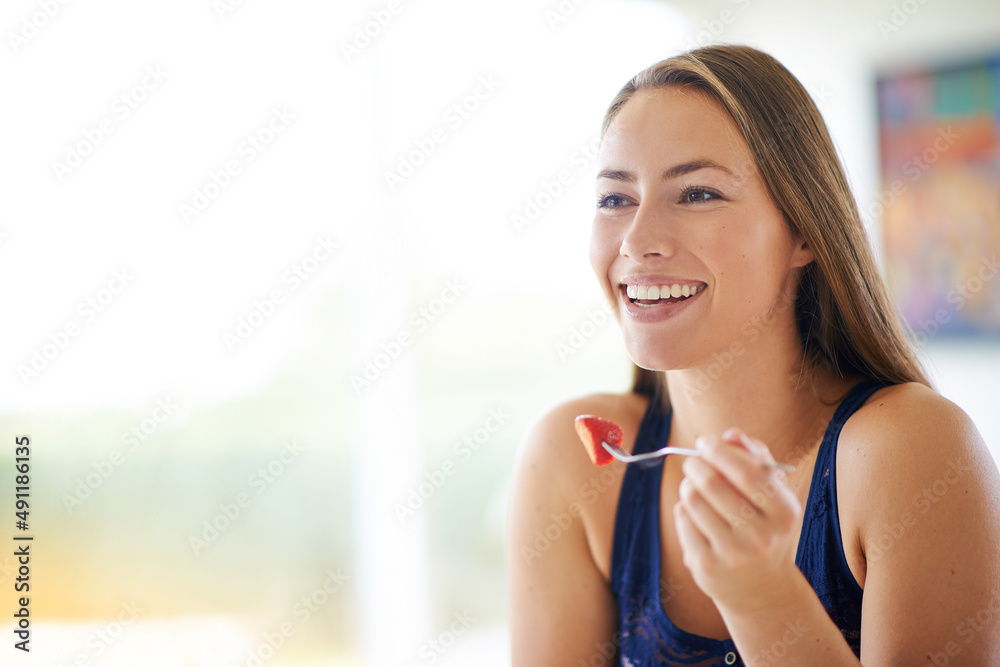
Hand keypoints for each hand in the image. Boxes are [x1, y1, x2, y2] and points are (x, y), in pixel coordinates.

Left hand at [672, 427, 801, 611]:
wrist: (762, 589)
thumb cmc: (764, 526)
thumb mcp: (772, 495)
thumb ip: (755, 458)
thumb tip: (731, 434)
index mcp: (784, 513)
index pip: (747, 471)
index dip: (719, 450)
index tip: (704, 442)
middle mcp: (762, 536)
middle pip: (713, 483)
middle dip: (696, 463)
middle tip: (692, 461)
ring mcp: (733, 554)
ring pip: (693, 500)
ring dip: (688, 485)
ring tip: (694, 486)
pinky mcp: (707, 566)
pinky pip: (683, 520)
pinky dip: (684, 508)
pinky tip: (695, 513)